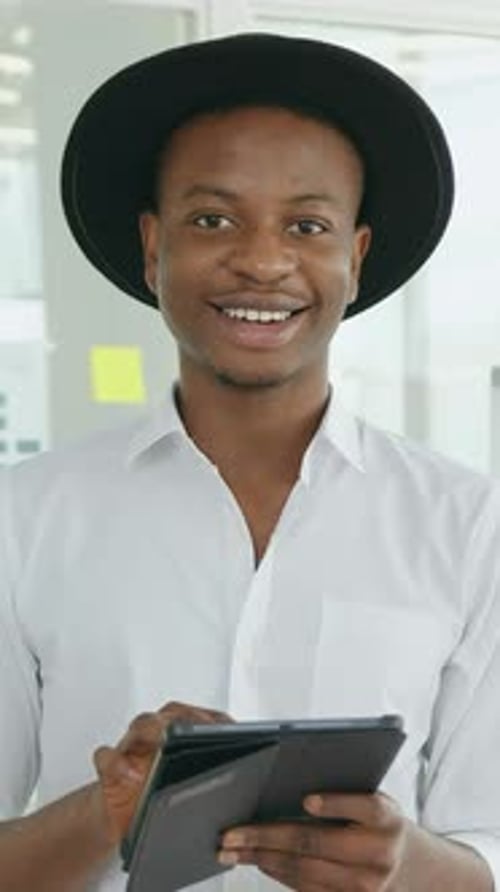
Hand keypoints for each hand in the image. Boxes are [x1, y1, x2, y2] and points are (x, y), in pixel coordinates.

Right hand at [93, 700, 230, 843]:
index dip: (217, 721)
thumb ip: (217, 781)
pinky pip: (106, 756)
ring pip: (143, 723)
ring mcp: (135, 748)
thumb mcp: (193, 794)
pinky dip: (117, 763)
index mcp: (184, 739)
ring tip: (164, 744)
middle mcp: (160, 736)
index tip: (231, 729)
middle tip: (197, 729)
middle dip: (187, 718)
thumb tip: (253, 791)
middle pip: (174, 714)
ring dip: (153, 729)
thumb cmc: (162, 802)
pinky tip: (130, 776)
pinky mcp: (110, 768)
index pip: (204, 719)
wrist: (123, 819)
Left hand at [219, 792, 407, 890]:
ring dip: (262, 858)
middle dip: (268, 837)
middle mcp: (377, 854)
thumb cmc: (380, 823)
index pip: (363, 807)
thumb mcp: (375, 800)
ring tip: (232, 850)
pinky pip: (306, 889)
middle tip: (233, 833)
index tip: (308, 800)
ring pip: (304, 870)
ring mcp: (364, 885)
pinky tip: (258, 861)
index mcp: (386, 818)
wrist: (410, 866)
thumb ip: (347, 794)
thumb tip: (294, 789)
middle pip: (316, 843)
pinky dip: (277, 873)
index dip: (336, 804)